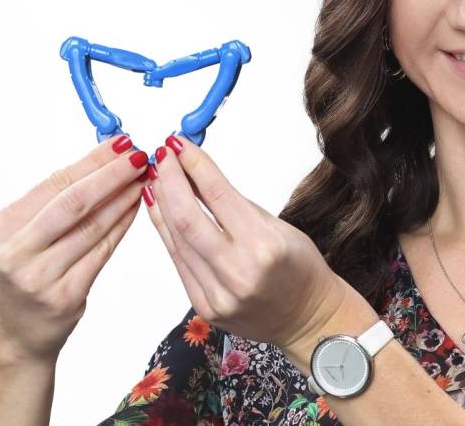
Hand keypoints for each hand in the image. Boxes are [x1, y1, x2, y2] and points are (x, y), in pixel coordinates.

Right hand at [0, 135, 149, 362]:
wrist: (16, 332)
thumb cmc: (26, 272)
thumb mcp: (24, 234)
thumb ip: (55, 201)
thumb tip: (104, 158)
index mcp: (1, 226)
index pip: (54, 184)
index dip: (92, 161)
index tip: (121, 143)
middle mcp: (15, 251)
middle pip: (72, 202)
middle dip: (111, 175)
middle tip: (140, 156)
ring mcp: (39, 277)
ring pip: (91, 227)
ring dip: (123, 199)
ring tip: (145, 178)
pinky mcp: (64, 296)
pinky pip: (102, 252)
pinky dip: (122, 226)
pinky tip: (137, 208)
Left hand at [142, 134, 344, 348]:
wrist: (308, 319)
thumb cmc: (300, 270)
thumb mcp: (279, 228)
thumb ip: (235, 205)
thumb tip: (196, 175)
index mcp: (265, 246)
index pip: (218, 195)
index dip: (194, 165)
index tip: (179, 144)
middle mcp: (239, 272)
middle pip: (187, 218)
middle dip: (169, 180)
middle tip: (162, 156)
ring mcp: (219, 295)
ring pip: (177, 240)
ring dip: (162, 204)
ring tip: (156, 178)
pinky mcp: (205, 307)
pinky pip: (180, 263)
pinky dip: (167, 233)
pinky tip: (162, 211)